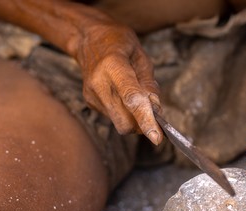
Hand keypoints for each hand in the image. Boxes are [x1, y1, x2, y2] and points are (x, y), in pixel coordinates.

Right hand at [74, 21, 162, 144]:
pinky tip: (122, 96)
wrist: (88, 39)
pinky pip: (113, 117)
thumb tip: (157, 110)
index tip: (157, 137)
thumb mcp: (141, 56)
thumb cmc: (119, 44)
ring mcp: (92, 95)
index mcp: (113, 66)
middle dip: (142, 125)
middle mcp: (99, 83)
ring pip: (119, 123)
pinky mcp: (90, 102)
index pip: (131, 99)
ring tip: (136, 99)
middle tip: (153, 116)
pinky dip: (124, 113)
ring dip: (134, 120)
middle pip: (124, 121)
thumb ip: (149, 84)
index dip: (146, 120)